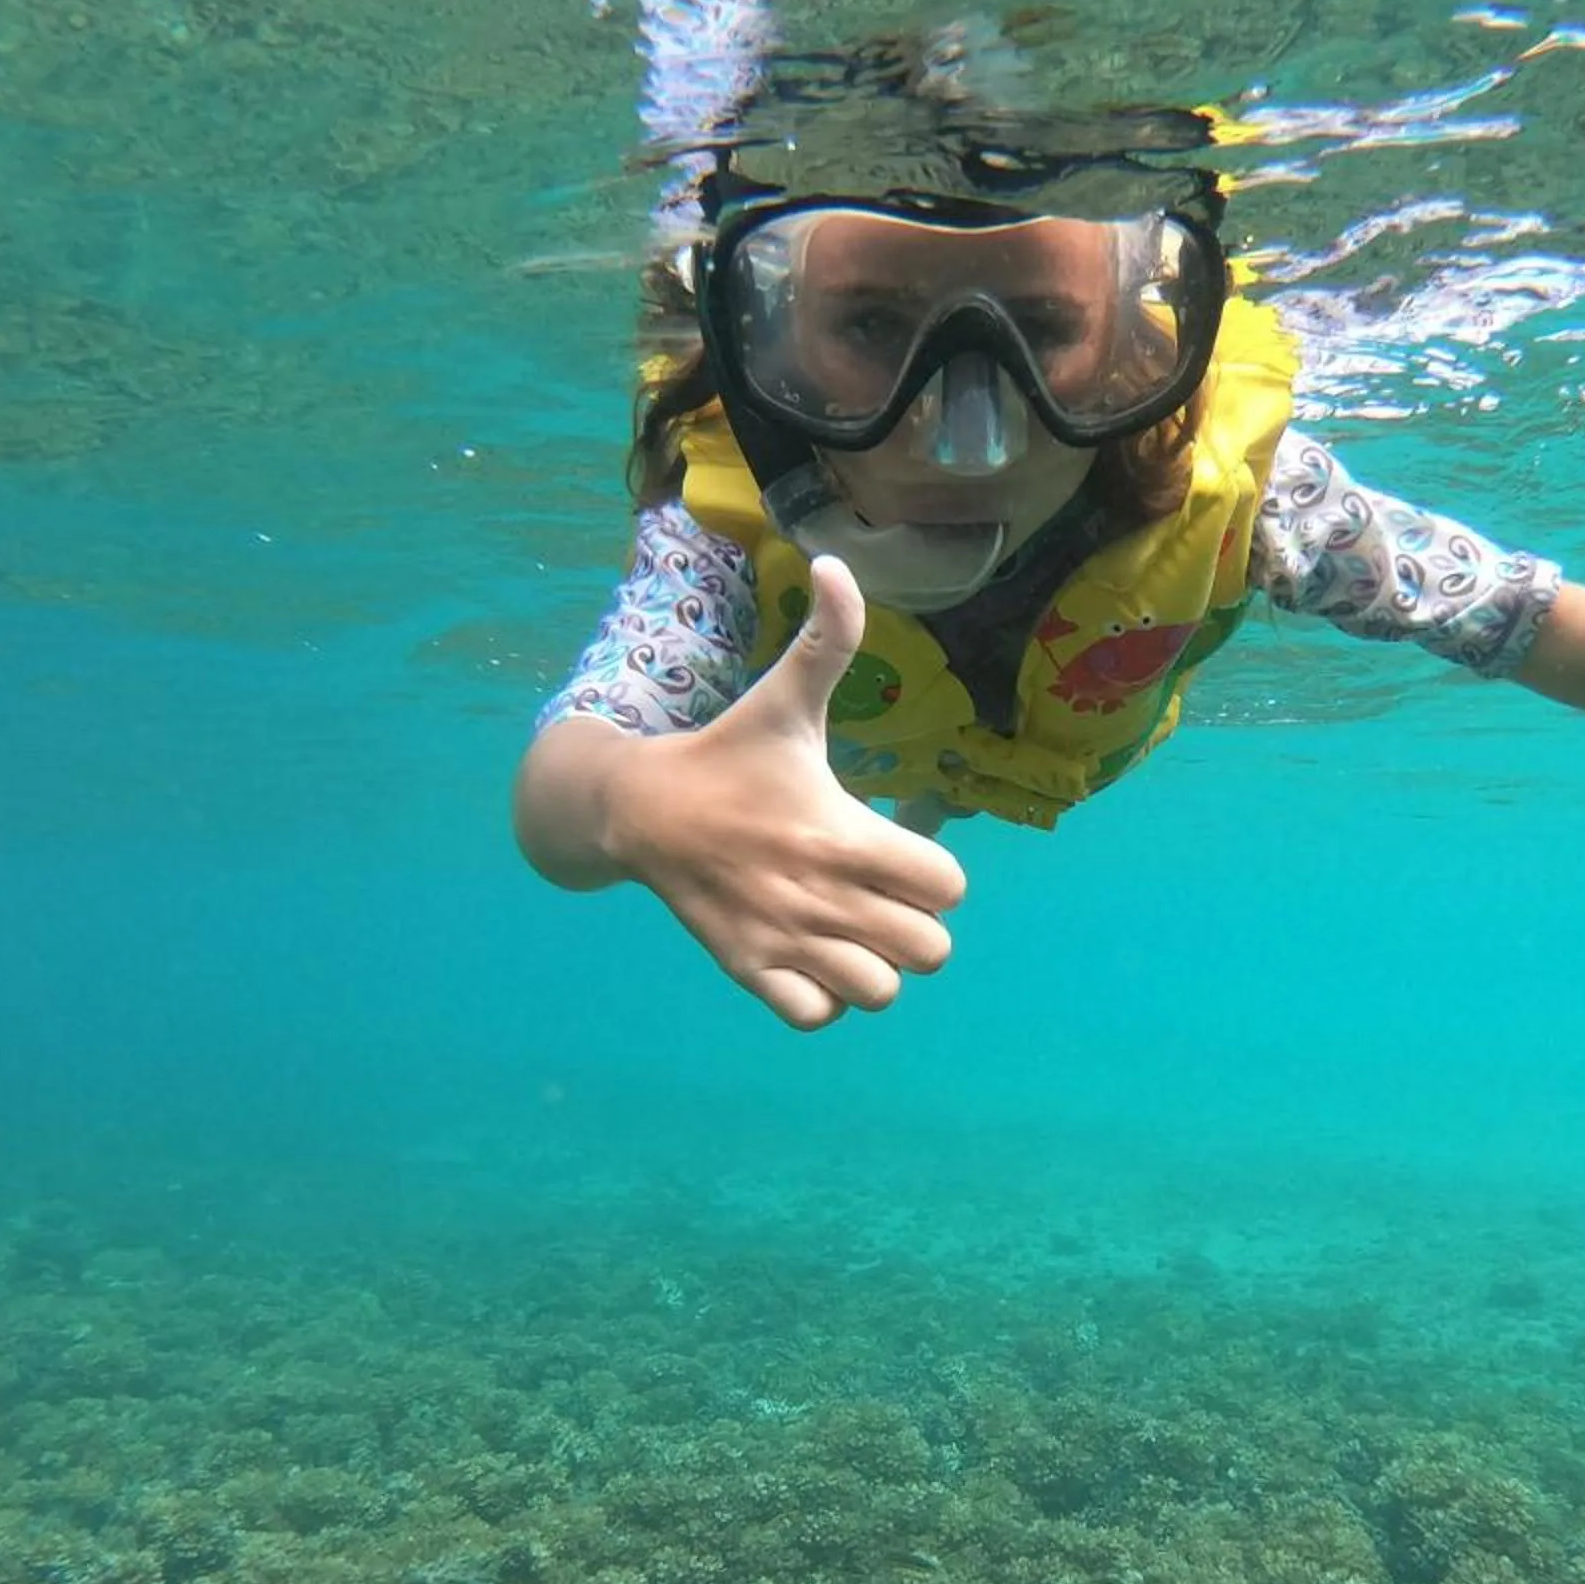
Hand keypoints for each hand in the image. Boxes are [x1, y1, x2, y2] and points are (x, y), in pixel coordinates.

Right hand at [604, 557, 964, 1027]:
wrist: (636, 810)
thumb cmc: (729, 756)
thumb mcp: (784, 698)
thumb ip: (828, 640)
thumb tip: (839, 565)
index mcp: (843, 836)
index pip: (948, 888)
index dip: (936, 873)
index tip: (899, 850)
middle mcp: (822, 899)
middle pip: (929, 950)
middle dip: (915, 925)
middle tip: (880, 896)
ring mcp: (786, 942)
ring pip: (880, 994)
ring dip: (874, 969)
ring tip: (851, 934)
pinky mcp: (749, 971)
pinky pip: (816, 1018)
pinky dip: (825, 1000)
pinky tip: (814, 962)